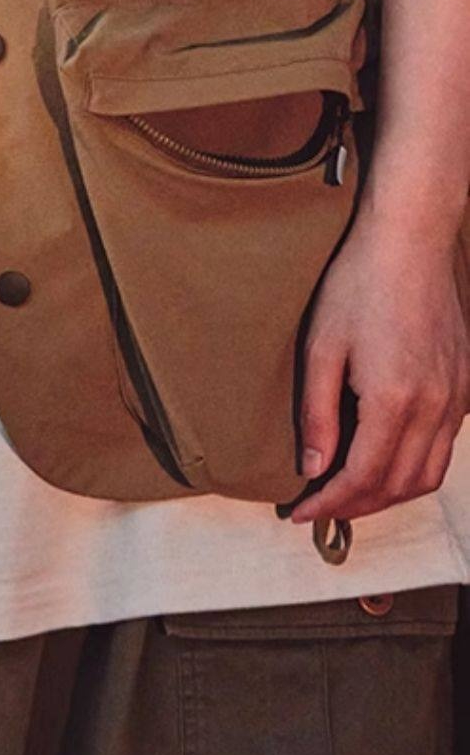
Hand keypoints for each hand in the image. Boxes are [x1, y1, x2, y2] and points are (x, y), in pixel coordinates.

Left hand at [290, 210, 469, 523]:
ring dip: (388, 495)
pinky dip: (414, 470)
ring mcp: (456, 400)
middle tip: (320, 507)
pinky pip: (444, 450)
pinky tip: (386, 460)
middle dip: (356, 506)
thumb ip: (316, 414)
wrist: (410, 242)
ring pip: (427, 475)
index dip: (330, 503)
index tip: (301, 512)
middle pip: (398, 486)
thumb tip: (313, 469)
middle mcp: (434, 408)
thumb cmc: (359, 285)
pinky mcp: (465, 388)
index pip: (362, 478)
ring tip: (350, 493)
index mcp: (395, 400)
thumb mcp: (321, 346)